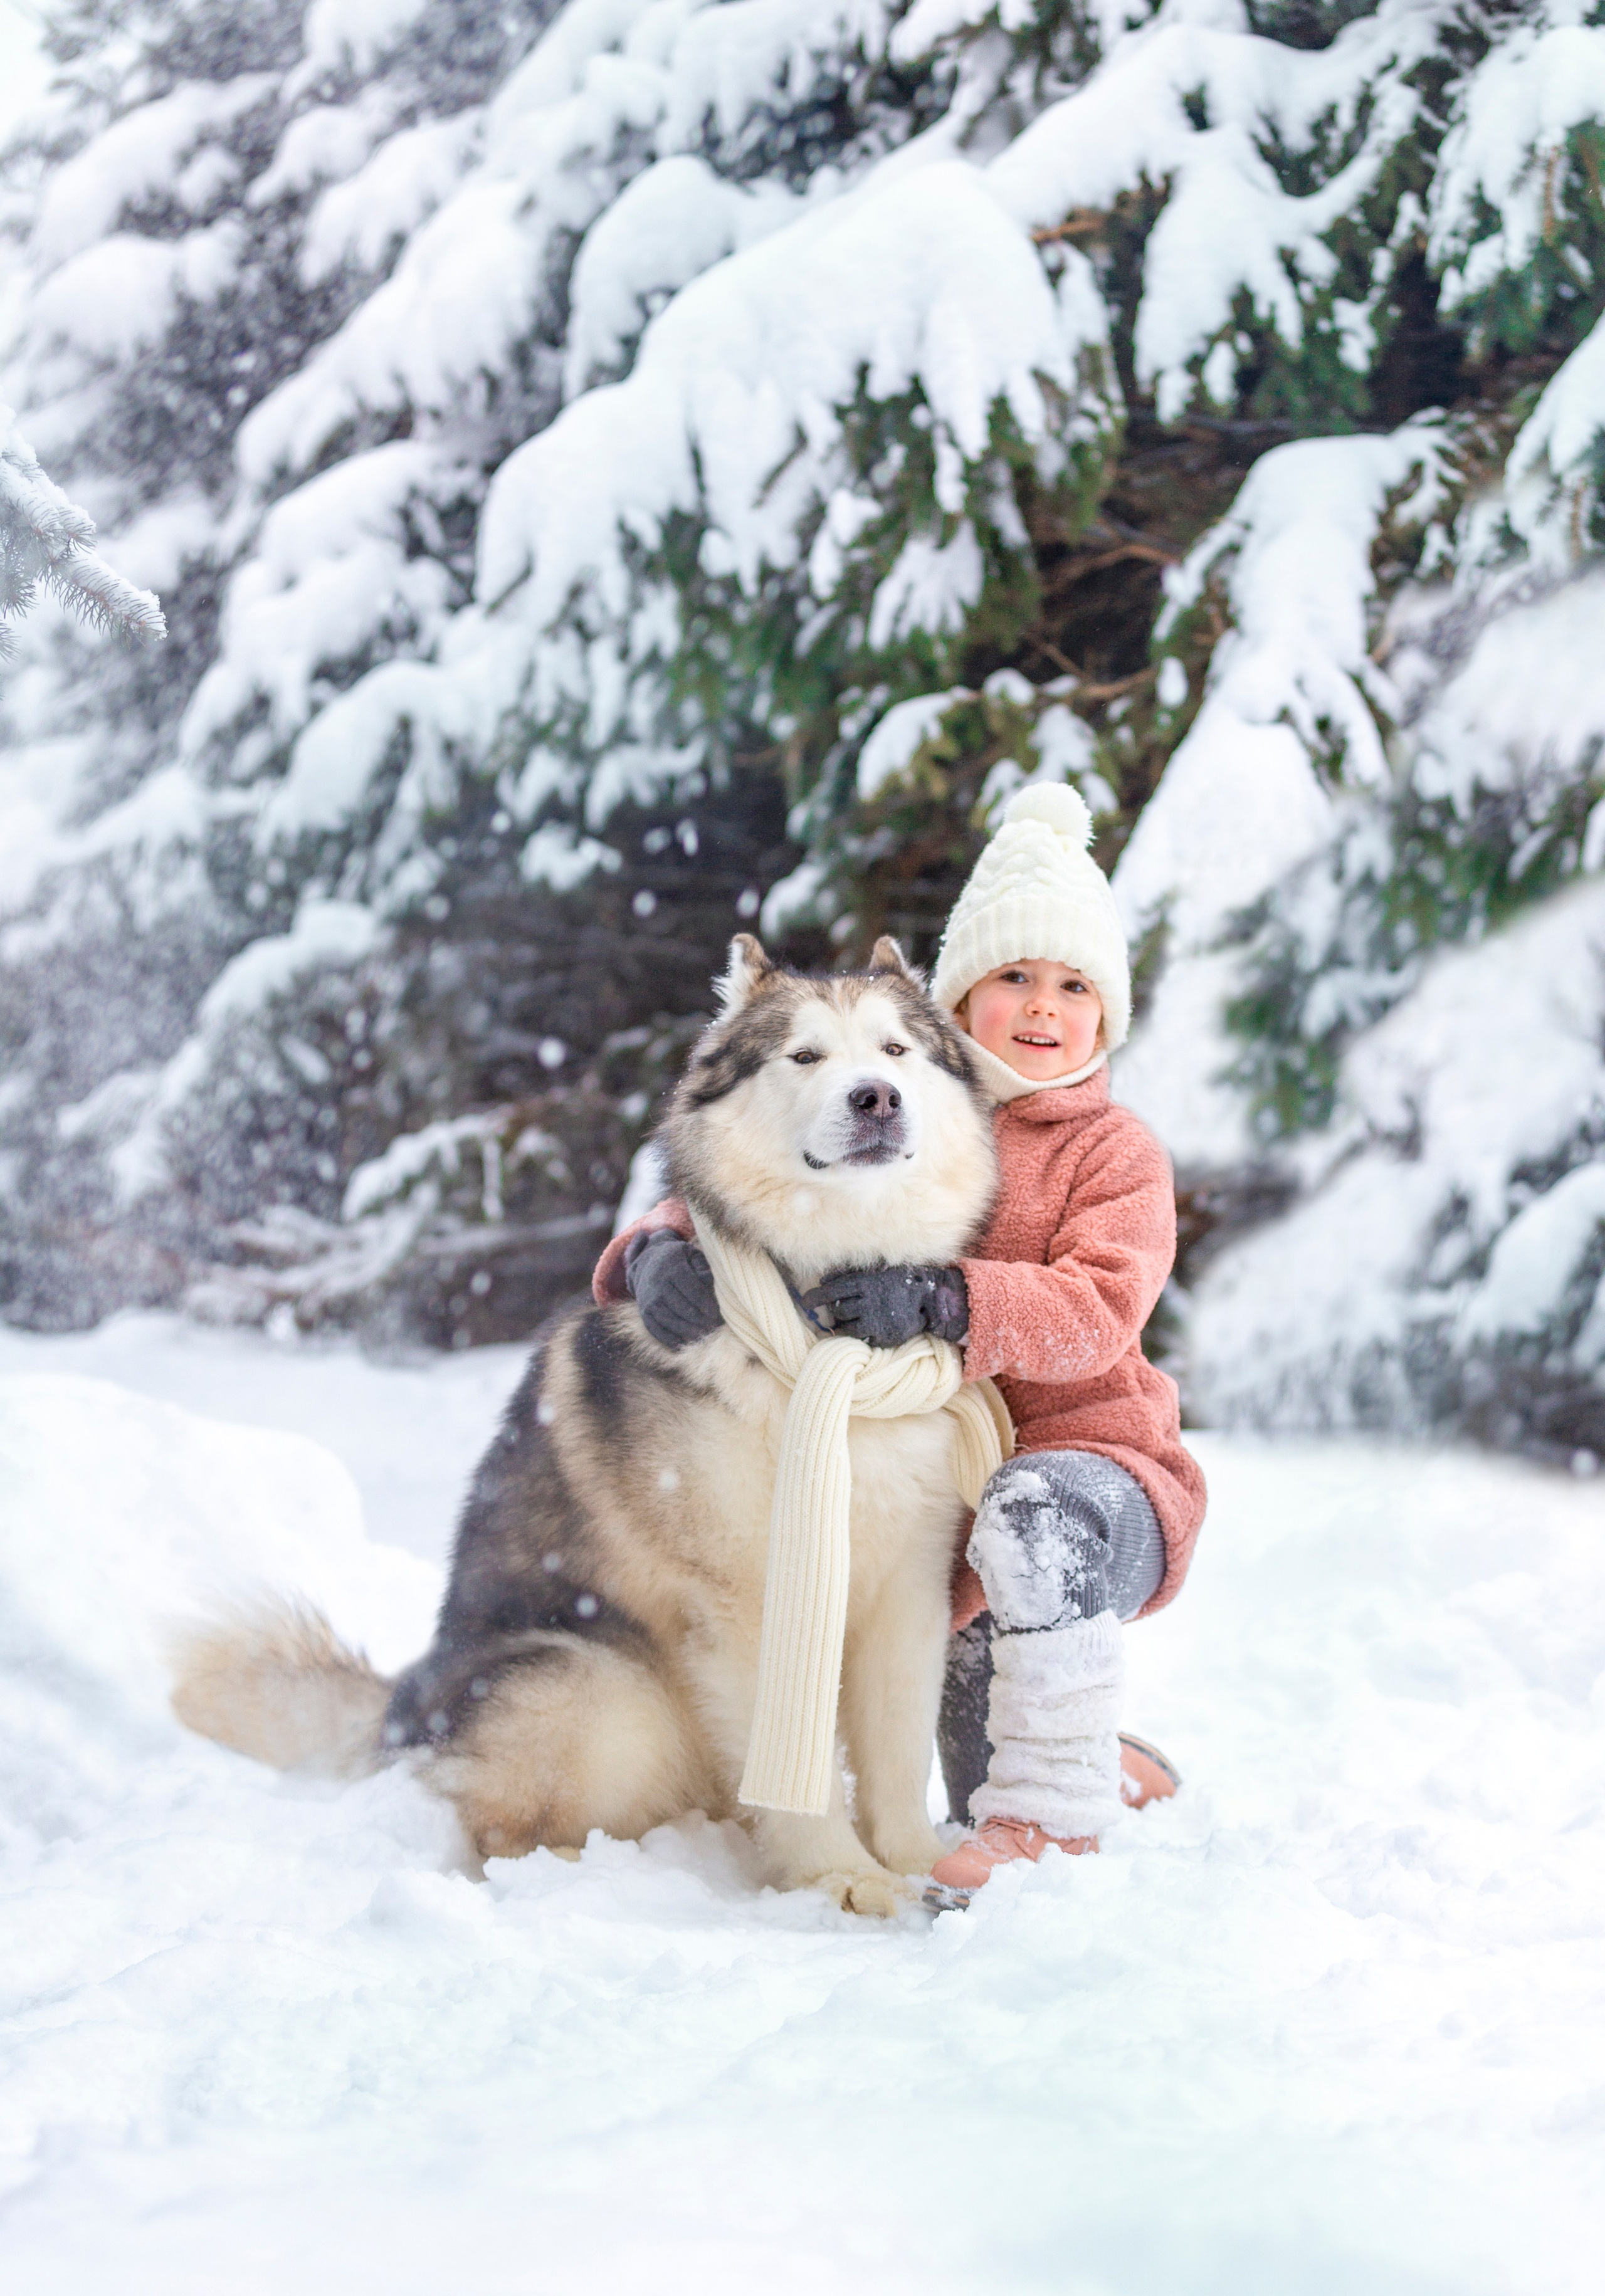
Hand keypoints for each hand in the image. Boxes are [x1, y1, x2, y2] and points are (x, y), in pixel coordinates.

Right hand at [625, 1230, 722, 1348]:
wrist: (648, 1262)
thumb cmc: (679, 1260)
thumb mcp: (692, 1255)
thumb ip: (703, 1267)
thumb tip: (710, 1284)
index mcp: (672, 1266)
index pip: (691, 1289)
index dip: (704, 1303)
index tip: (715, 1313)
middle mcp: (657, 1282)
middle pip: (681, 1307)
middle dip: (699, 1320)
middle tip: (713, 1327)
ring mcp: (648, 1299)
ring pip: (669, 1320)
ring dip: (687, 1331)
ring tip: (703, 1335)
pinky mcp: (644, 1312)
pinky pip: (656, 1329)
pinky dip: (669, 1339)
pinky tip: (683, 1343)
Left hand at [801, 1264, 968, 1349]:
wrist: (929, 1301)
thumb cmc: (898, 1282)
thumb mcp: (877, 1271)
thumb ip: (851, 1273)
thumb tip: (825, 1279)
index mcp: (867, 1283)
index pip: (833, 1289)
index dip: (816, 1295)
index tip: (805, 1300)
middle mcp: (869, 1302)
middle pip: (837, 1309)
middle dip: (833, 1309)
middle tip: (835, 1308)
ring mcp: (876, 1321)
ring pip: (844, 1325)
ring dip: (841, 1322)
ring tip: (847, 1318)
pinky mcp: (882, 1337)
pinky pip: (858, 1337)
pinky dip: (853, 1333)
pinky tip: (857, 1328)